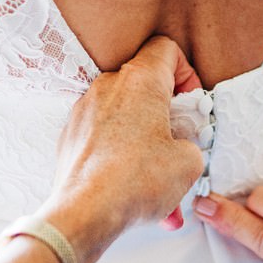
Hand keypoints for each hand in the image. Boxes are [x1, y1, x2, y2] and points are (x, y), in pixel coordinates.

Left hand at [40, 36, 204, 262]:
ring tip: (161, 186)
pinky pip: (106, 140)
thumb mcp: (189, 163)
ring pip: (126, 120)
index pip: (165, 49)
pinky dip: (123, 159)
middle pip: (145, 87)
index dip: (185, 73)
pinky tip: (136, 192)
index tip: (190, 103)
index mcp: (140, 81)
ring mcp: (85, 111)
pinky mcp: (71, 137)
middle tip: (179, 143)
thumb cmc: (135, 181)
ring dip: (147, 146)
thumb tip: (180, 149)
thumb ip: (191, 144)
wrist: (85, 213)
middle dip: (167, 116)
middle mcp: (108, 87)